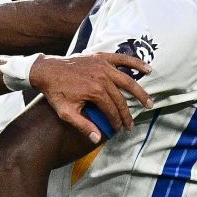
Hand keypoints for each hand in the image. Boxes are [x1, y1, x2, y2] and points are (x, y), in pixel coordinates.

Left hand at [29, 52, 151, 144]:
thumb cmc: (56, 92)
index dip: (117, 122)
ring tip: (149, 102)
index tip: (120, 130)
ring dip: (140, 92)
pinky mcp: (102, 57)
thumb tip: (97, 138)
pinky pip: (123, 59)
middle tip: (131, 125)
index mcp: (95, 91)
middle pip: (121, 99)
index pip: (112, 111)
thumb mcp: (66, 112)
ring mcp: (103, 66)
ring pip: (128, 80)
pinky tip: (148, 69)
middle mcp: (103, 77)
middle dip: (127, 114)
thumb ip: (83, 125)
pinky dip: (136, 63)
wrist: (47, 70)